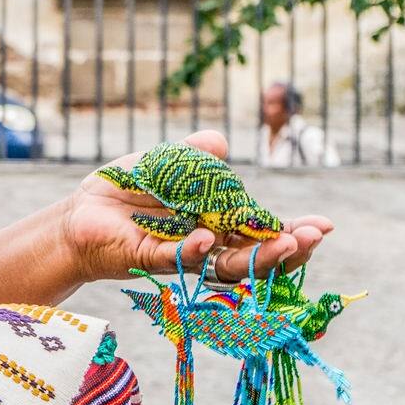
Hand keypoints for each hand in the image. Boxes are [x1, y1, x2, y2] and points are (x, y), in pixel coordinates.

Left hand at [60, 130, 333, 286]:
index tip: (323, 225)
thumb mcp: (167, 163)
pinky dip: (193, 250)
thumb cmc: (129, 190)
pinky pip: (175, 258)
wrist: (81, 211)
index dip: (290, 231)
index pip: (261, 231)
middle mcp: (206, 243)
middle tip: (312, 239)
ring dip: (255, 256)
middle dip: (286, 248)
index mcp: (218, 222)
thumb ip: (195, 154)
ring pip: (223, 263)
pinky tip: (207, 239)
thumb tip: (219, 142)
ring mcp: (181, 254)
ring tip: (284, 246)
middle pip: (254, 254)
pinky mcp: (149, 258)